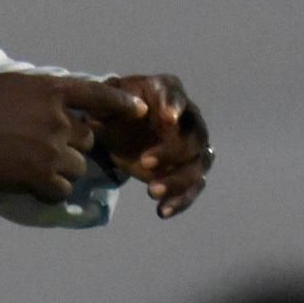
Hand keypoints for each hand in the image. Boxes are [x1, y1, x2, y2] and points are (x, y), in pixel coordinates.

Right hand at [0, 73, 146, 202]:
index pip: (99, 95)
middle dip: (74, 144)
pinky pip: (62, 189)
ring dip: (63, 170)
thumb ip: (41, 95)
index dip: (122, 103)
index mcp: (53, 91)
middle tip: (48, 149)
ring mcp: (52, 148)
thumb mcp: (14, 85)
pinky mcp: (40, 176)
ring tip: (37, 169)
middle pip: (88, 138)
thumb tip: (56, 102)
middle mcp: (60, 119)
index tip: (140, 111)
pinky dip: (52, 191)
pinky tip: (36, 187)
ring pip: (78, 166)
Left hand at [96, 73, 212, 218]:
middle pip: (195, 136)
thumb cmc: (115, 108)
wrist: (117, 129)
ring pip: (199, 164)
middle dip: (173, 152)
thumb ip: (108, 98)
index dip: (175, 106)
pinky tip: (161, 211)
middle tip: (145, 163)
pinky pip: (194, 187)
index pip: (177, 96)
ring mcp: (192, 146)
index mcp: (168, 91)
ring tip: (151, 192)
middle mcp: (188, 117)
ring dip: (178, 180)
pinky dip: (181, 201)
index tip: (168, 118)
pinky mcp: (187, 171)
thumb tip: (121, 100)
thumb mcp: (105, 99)